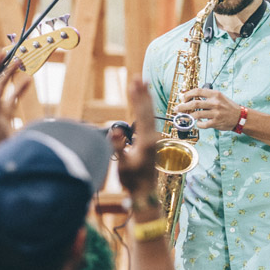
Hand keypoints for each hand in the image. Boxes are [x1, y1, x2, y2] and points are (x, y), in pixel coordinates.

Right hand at [111, 77, 157, 195]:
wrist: (145, 192)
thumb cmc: (132, 180)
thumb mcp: (123, 165)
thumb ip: (119, 147)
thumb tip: (116, 130)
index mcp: (146, 141)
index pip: (142, 114)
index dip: (138, 97)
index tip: (134, 83)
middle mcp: (152, 137)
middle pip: (148, 110)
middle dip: (142, 93)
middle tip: (139, 77)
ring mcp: (153, 139)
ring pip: (150, 114)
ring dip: (145, 98)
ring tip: (142, 84)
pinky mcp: (151, 142)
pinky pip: (148, 120)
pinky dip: (146, 108)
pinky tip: (144, 103)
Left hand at [173, 87, 241, 131]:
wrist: (240, 117)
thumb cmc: (228, 106)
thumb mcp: (220, 97)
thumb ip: (208, 96)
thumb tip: (192, 97)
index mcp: (215, 94)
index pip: (198, 91)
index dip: (188, 94)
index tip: (182, 98)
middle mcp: (215, 103)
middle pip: (195, 104)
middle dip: (183, 106)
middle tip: (177, 109)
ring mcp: (216, 113)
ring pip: (197, 114)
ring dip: (189, 116)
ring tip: (186, 116)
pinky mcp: (216, 122)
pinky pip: (203, 124)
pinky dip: (198, 124)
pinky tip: (198, 122)